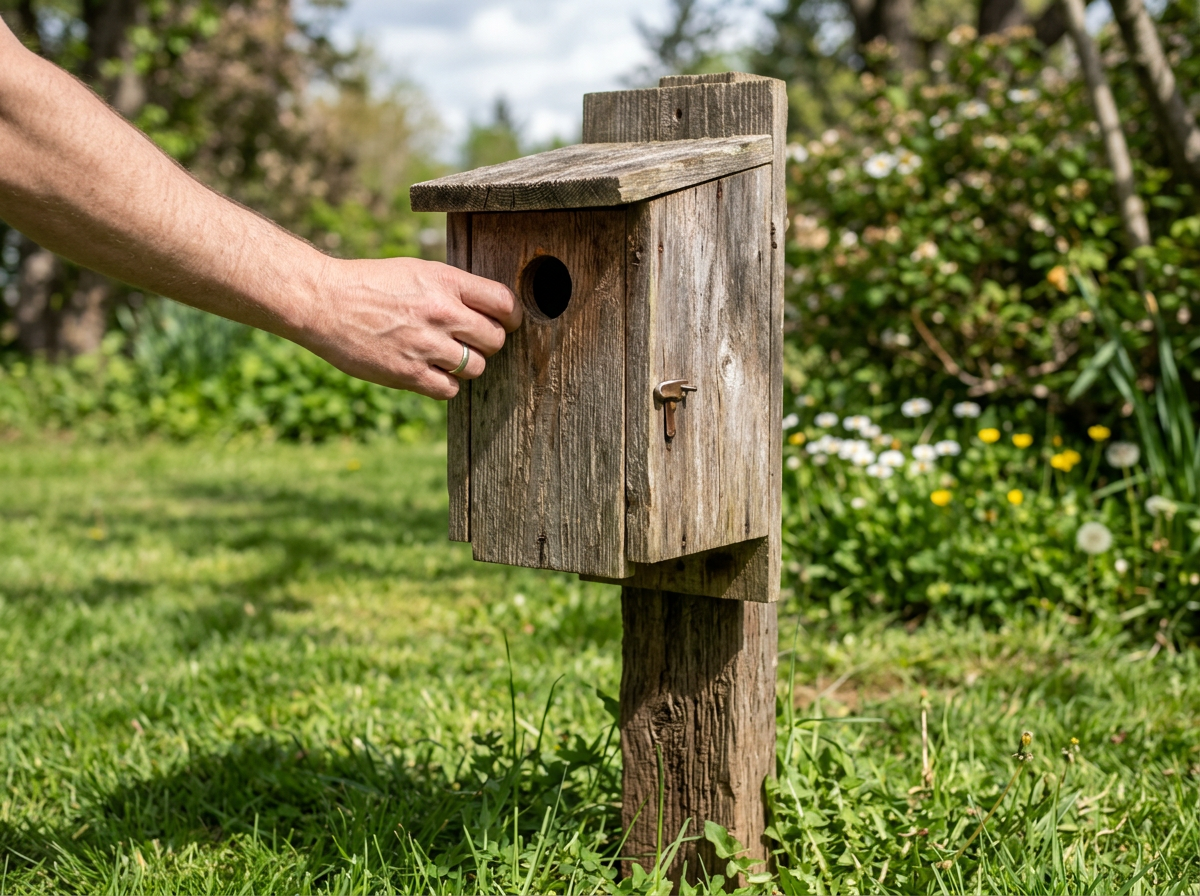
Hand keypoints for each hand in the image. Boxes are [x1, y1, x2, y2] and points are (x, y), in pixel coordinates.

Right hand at [301, 256, 521, 399]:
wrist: (324, 302)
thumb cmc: (370, 284)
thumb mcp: (416, 270)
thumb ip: (452, 288)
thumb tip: (488, 309)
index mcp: (445, 281)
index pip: (504, 302)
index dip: (511, 316)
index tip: (505, 322)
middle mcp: (441, 312)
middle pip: (495, 339)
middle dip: (488, 342)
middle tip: (471, 341)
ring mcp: (425, 345)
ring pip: (476, 367)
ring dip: (466, 365)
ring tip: (446, 356)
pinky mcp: (408, 373)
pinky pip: (450, 389)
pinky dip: (445, 384)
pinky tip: (431, 372)